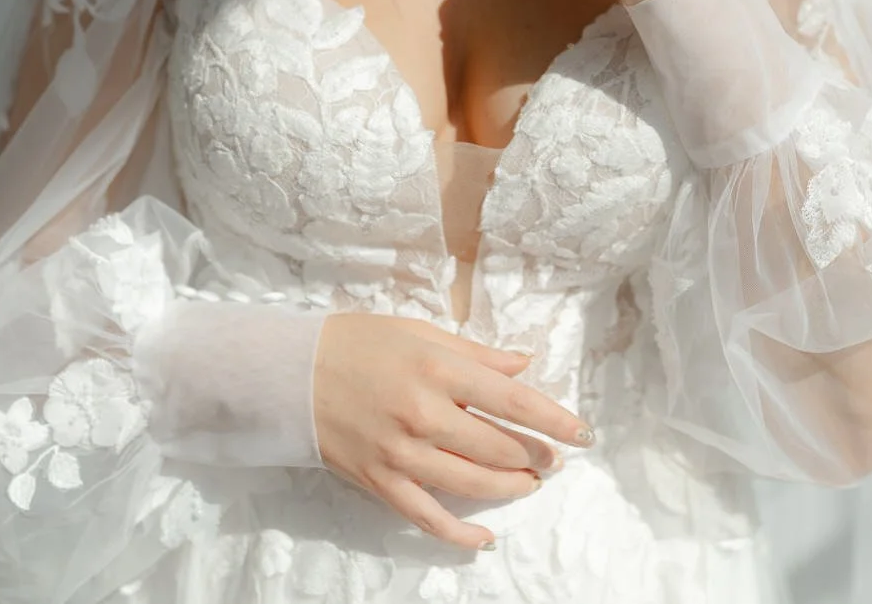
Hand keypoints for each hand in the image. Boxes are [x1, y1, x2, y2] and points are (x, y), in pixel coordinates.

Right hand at [312, 313, 590, 550]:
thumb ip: (475, 354)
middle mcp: (423, 414)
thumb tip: (523, 364)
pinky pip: (427, 517)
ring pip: (472, 484)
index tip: (582, 432)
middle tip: (552, 457)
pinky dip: (460, 534)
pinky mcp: (380, 482)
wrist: (290, 374)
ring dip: (510, 488)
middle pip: (498, 446)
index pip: (512, 400)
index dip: (553, 419)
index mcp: (437, 369)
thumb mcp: (418, 332)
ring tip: (529, 483)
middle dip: (535, 455)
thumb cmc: (358, 343)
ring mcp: (401, 453)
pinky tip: (485, 538)